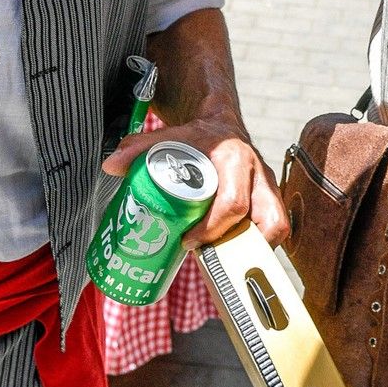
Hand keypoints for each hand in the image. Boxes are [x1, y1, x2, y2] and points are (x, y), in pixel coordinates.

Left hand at [103, 118, 288, 248]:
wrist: (222, 125)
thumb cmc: (195, 137)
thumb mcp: (169, 137)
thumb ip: (139, 148)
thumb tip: (110, 167)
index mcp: (235, 159)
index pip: (232, 203)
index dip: (212, 229)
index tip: (186, 242)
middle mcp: (259, 174)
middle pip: (265, 220)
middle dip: (233, 245)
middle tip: (204, 255)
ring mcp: (269, 188)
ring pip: (277, 227)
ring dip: (253, 250)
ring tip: (222, 261)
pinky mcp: (272, 200)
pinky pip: (275, 229)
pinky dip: (258, 246)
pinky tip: (234, 256)